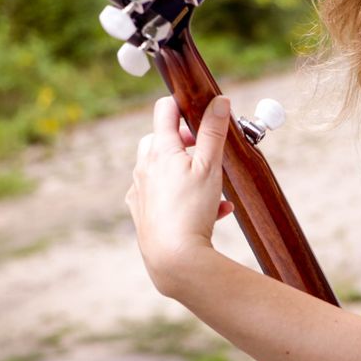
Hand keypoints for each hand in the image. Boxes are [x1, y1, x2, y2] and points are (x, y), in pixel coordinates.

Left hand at [126, 95, 234, 294]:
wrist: (173, 259)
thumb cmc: (191, 210)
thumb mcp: (210, 166)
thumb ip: (214, 131)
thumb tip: (219, 101)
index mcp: (160, 150)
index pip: (164, 109)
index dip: (183, 104)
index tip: (202, 112)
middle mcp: (144, 167)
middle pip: (161, 139)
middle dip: (187, 142)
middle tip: (208, 153)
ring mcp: (141, 190)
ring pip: (165, 169)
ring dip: (190, 171)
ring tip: (217, 190)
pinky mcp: (143, 212)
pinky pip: (164, 195)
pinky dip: (183, 196)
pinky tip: (210, 212)